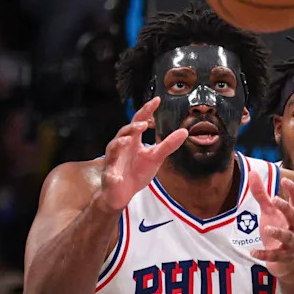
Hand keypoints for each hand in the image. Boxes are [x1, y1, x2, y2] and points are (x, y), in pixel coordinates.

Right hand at [97, 97, 188, 211]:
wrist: (122, 193)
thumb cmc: (136, 172)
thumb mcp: (155, 157)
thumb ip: (168, 145)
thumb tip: (184, 132)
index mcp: (133, 141)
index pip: (138, 121)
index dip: (146, 111)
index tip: (157, 100)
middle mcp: (121, 147)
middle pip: (124, 132)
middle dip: (133, 127)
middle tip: (144, 124)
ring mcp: (113, 161)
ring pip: (113, 149)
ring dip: (120, 144)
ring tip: (129, 140)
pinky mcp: (109, 176)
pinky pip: (110, 175)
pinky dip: (113, 175)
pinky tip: (117, 177)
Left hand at [249, 175, 293, 277]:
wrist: (286, 262)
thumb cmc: (279, 231)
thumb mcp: (270, 213)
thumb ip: (262, 195)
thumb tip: (252, 172)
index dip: (292, 190)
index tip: (285, 180)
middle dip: (286, 208)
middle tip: (274, 199)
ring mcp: (292, 244)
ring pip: (287, 237)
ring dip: (278, 232)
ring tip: (267, 229)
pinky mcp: (284, 257)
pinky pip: (274, 255)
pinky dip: (264, 254)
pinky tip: (252, 251)